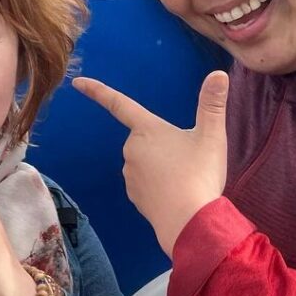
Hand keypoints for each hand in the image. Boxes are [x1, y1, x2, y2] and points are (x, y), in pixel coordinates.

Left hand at [72, 70, 228, 256]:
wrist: (189, 222)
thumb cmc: (199, 174)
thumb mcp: (212, 136)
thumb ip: (212, 104)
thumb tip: (218, 73)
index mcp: (146, 129)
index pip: (118, 103)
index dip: (97, 91)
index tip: (77, 82)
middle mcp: (131, 149)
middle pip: (145, 139)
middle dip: (164, 146)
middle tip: (189, 160)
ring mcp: (129, 174)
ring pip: (147, 162)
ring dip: (162, 167)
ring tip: (185, 179)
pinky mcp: (132, 196)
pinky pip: (145, 183)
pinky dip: (158, 186)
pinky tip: (175, 194)